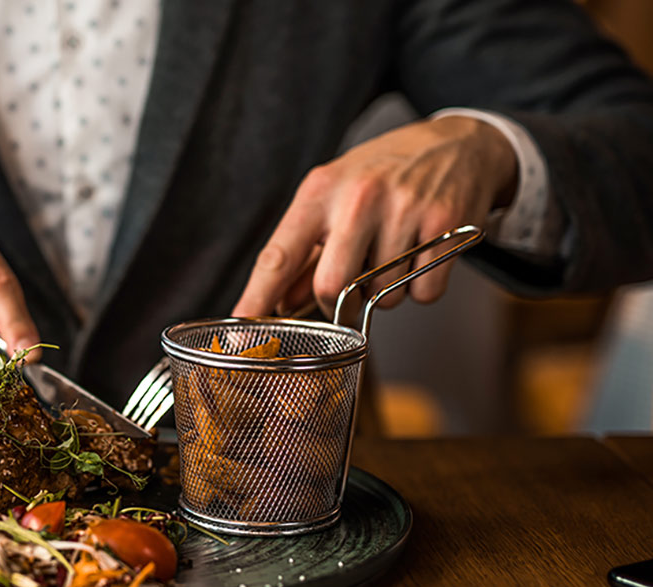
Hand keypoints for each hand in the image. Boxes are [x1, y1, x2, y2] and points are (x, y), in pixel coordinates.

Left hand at [232, 116, 517, 317]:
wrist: (459, 143)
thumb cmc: (384, 174)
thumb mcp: (333, 196)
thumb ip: (305, 252)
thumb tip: (280, 302)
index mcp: (320, 191)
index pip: (279, 256)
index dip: (257, 297)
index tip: (241, 329)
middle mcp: (358, 198)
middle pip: (332, 287)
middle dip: (340, 306)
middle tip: (351, 295)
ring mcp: (404, 211)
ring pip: (382, 296)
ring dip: (385, 293)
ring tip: (394, 255)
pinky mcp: (446, 226)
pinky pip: (424, 293)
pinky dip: (421, 287)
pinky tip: (422, 255)